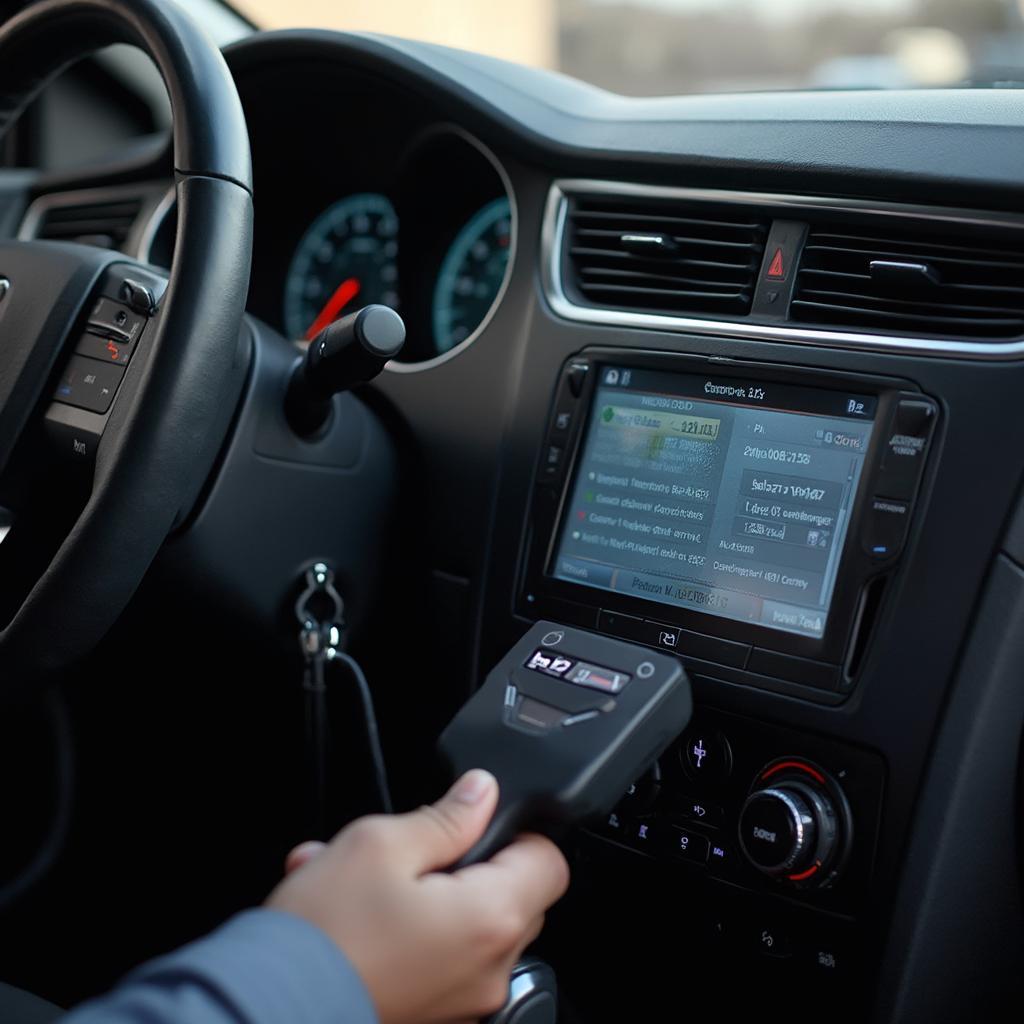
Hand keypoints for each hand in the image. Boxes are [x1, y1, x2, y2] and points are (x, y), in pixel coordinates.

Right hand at [267, 770, 569, 1023]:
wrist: (269, 1008)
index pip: (550, 860)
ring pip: (467, 925)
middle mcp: (490, 968)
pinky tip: (358, 915)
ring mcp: (463, 1001)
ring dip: (427, 897)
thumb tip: (482, 793)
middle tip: (410, 851)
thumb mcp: (381, 843)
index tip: (477, 822)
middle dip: (467, 864)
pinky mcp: (434, 1017)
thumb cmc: (325, 933)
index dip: (516, 831)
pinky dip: (410, 933)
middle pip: (513, 895)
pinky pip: (439, 959)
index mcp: (491, 918)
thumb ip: (446, 816)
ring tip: (363, 882)